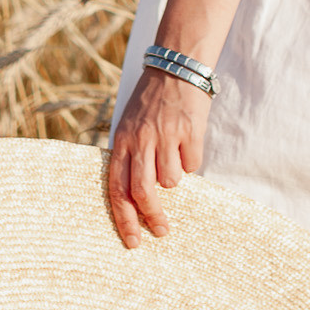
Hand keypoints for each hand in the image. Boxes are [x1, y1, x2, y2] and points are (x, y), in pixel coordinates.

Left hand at [103, 66, 209, 247]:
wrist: (175, 68)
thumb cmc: (151, 104)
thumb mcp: (130, 127)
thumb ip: (130, 158)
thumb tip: (138, 200)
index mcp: (122, 142)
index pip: (117, 189)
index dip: (124, 219)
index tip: (132, 241)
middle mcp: (141, 140)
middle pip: (143, 192)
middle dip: (152, 217)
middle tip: (161, 230)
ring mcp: (165, 135)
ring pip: (172, 180)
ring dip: (175, 176)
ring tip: (174, 155)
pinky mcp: (189, 131)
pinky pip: (193, 164)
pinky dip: (192, 160)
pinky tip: (188, 143)